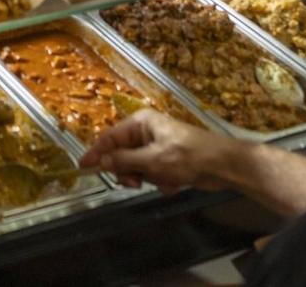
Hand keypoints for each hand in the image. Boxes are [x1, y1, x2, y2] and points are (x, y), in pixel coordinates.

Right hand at [79, 109, 237, 192]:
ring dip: (149, 179)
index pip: (109, 138)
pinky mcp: (167, 161)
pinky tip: (176, 182)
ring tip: (165, 180)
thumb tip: (101, 161)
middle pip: (122, 155)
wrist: (222, 165)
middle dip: (130, 172)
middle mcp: (146, 132)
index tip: (82, 167)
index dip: (96, 153)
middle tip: (136, 182)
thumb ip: (124, 161)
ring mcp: (157, 147)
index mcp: (140, 123)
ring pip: (137, 168)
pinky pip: (153, 174)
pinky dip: (162, 182)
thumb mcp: (152, 160)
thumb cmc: (187, 156)